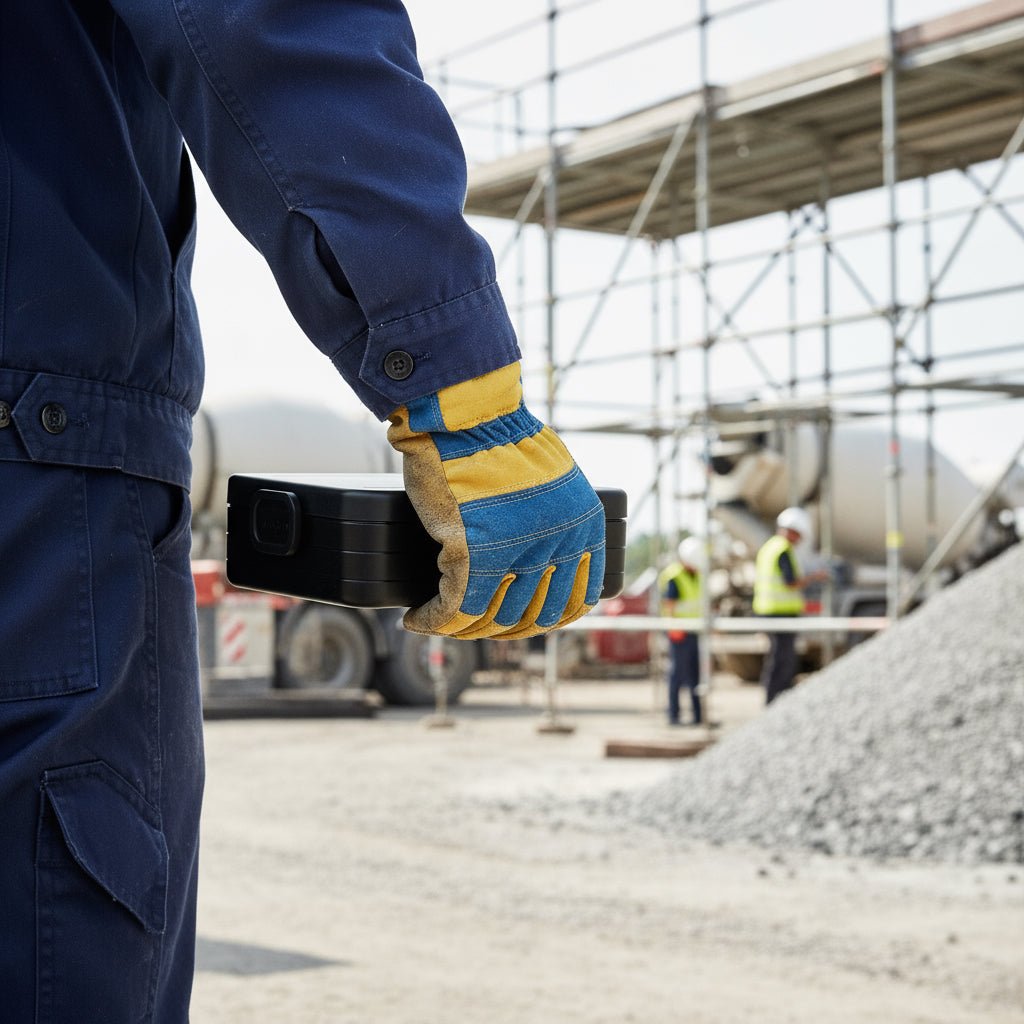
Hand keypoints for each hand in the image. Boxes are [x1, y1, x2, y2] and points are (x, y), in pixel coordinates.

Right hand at [387, 362, 605, 638]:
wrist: (465, 415)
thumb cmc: (498, 436)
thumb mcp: (550, 478)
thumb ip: (552, 519)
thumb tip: (538, 553)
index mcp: (585, 530)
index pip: (574, 603)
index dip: (542, 619)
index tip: (519, 619)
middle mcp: (559, 547)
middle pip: (532, 618)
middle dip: (501, 630)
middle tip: (475, 624)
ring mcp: (518, 555)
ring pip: (491, 620)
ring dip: (464, 630)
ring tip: (444, 622)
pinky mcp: (473, 557)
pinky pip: (452, 610)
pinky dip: (431, 621)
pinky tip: (417, 619)